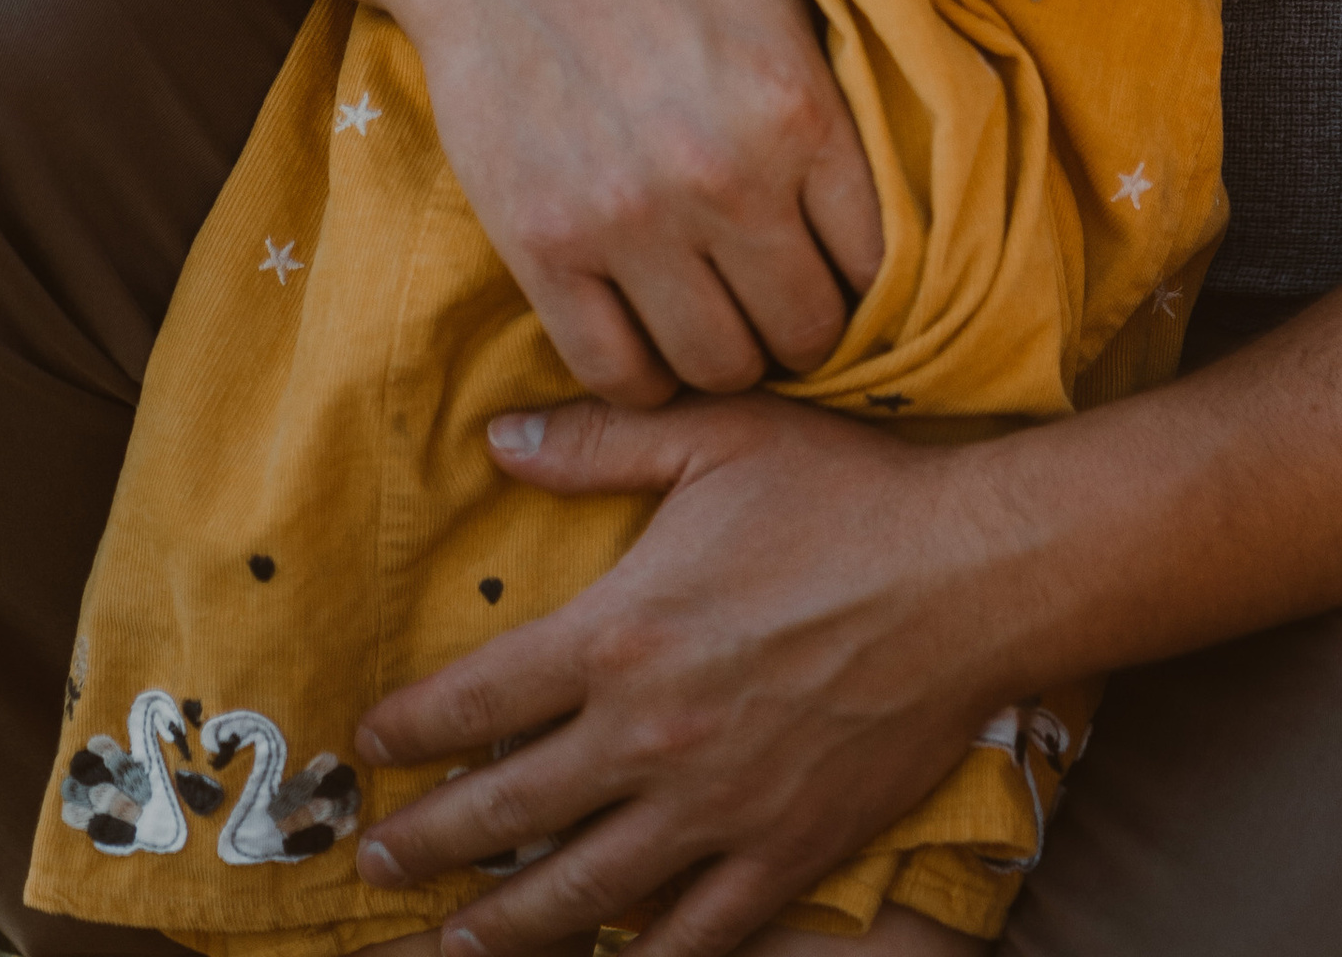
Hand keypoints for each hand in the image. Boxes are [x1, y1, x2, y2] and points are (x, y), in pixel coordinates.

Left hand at [351, 393, 1017, 955]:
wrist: (972, 575)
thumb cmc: (847, 494)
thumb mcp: (718, 437)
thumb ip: (600, 442)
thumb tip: (501, 439)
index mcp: (621, 634)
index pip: (478, 700)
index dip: (410, 729)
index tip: (370, 744)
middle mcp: (650, 735)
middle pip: (506, 812)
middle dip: (429, 843)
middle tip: (374, 862)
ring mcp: (715, 808)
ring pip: (580, 893)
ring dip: (502, 926)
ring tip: (451, 943)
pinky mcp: (784, 852)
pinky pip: (695, 933)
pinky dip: (643, 956)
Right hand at [391, 0, 885, 403]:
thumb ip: (852, 51)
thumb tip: (928, 122)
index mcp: (797, 107)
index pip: (878, 262)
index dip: (871, 279)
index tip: (844, 270)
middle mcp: (723, 177)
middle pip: (804, 331)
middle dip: (805, 327)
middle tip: (783, 300)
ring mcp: (629, 221)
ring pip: (718, 367)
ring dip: (729, 356)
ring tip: (721, 317)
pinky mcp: (546, 248)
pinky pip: (615, 372)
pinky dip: (643, 374)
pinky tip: (651, 337)